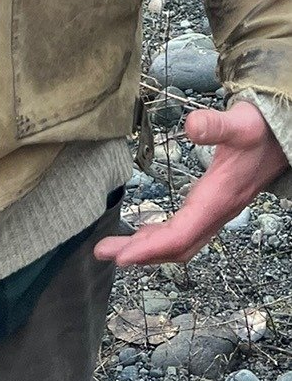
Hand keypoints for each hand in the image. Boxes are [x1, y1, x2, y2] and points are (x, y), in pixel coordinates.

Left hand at [94, 99, 286, 266]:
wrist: (281, 139)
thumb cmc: (260, 130)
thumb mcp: (240, 124)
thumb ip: (216, 125)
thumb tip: (190, 125)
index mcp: (219, 197)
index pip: (182, 234)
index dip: (151, 249)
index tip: (122, 256)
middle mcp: (217, 212)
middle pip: (178, 246)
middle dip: (141, 254)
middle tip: (105, 253)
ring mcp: (215, 212)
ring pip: (182, 242)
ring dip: (149, 248)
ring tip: (116, 248)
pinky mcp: (213, 205)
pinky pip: (186, 232)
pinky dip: (163, 238)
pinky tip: (145, 233)